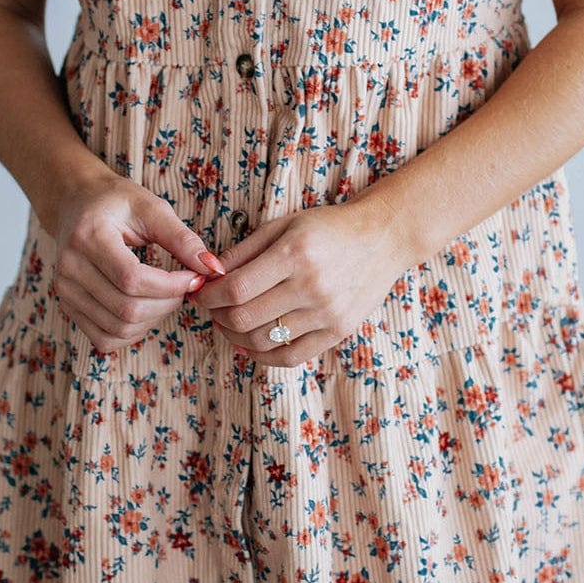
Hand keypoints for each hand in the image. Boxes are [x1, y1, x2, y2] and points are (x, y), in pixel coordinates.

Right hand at [52, 173, 224, 351]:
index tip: (195, 277)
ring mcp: (65, 291)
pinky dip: (133, 332)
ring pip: (118, 329)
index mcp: (88, 237)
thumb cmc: (117, 201)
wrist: (77, 202)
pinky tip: (147, 309)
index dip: (171, 286)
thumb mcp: (152, 208)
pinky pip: (105, 339)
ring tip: (167, 295)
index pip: (132, 279)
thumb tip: (213, 269)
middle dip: (168, 303)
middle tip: (185, 286)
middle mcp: (70, 268)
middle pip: (127, 310)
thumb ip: (182, 238)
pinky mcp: (68, 307)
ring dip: (154, 319)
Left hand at [193, 198, 411, 367]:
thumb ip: (244, 251)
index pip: (235, 288)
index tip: (200, 293)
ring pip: (263, 340)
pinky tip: (253, 342)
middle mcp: (311, 286)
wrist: (382, 238)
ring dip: (236, 336)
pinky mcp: (338, 331)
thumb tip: (207, 276)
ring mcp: (327, 313)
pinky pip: (290, 356)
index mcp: (294, 254)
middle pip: (244, 318)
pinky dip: (264, 355)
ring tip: (231, 322)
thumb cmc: (328, 227)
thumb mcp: (283, 226)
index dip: (208, 296)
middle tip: (213, 308)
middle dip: (218, 316)